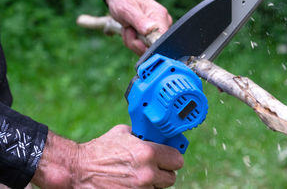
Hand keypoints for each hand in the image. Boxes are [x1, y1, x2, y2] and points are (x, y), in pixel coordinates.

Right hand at [32, 125, 183, 188]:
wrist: (78, 170)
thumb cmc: (99, 150)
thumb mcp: (123, 134)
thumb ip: (141, 135)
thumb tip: (152, 135)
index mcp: (148, 153)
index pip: (177, 159)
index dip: (172, 157)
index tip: (168, 157)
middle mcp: (147, 174)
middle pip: (171, 177)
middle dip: (163, 172)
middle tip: (153, 168)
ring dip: (152, 183)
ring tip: (137, 176)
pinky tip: (131, 183)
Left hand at [101, 0, 171, 54]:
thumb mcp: (127, 9)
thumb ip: (139, 21)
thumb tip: (151, 30)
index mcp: (160, 16)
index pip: (160, 40)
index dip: (147, 45)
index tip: (134, 39)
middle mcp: (163, 23)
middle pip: (153, 46)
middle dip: (136, 42)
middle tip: (128, 30)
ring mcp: (158, 28)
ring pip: (146, 47)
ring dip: (133, 41)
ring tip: (128, 28)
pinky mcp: (152, 33)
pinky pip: (144, 45)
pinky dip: (134, 41)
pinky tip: (130, 31)